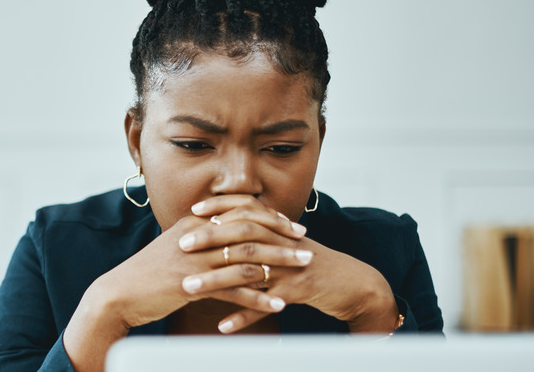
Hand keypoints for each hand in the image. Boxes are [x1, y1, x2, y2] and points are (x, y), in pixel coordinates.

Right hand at [94, 207, 304, 328]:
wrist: (119, 294)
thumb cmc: (147, 273)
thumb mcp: (174, 247)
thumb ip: (200, 239)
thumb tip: (225, 236)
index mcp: (195, 224)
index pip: (240, 213)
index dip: (269, 218)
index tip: (291, 225)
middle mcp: (198, 237)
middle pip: (250, 231)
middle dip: (282, 238)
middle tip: (305, 245)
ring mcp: (196, 261)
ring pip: (248, 258)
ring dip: (280, 264)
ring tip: (303, 270)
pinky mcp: (193, 286)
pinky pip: (235, 291)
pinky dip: (259, 298)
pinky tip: (278, 304)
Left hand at [186, 195, 398, 333]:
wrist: (351, 282)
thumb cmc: (311, 263)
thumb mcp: (286, 243)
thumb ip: (261, 234)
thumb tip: (225, 227)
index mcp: (278, 229)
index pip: (246, 209)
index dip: (219, 208)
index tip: (193, 212)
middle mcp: (283, 243)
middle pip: (242, 235)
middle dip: (210, 239)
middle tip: (182, 245)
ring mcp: (290, 267)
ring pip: (249, 271)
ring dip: (216, 280)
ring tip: (189, 289)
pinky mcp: (298, 292)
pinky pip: (266, 305)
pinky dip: (244, 316)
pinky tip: (223, 325)